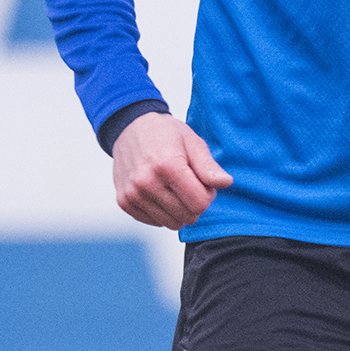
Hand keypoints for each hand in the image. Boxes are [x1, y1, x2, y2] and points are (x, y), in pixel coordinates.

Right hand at [111, 112, 232, 228]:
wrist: (129, 127)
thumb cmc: (164, 133)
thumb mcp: (191, 141)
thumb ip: (208, 165)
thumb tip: (225, 182)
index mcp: (167, 165)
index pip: (200, 203)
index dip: (207, 194)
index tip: (201, 180)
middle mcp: (147, 182)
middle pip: (188, 216)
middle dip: (194, 202)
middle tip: (188, 183)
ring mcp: (133, 194)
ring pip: (171, 223)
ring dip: (178, 209)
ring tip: (173, 187)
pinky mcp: (124, 202)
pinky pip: (154, 222)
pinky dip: (161, 211)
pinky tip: (159, 192)